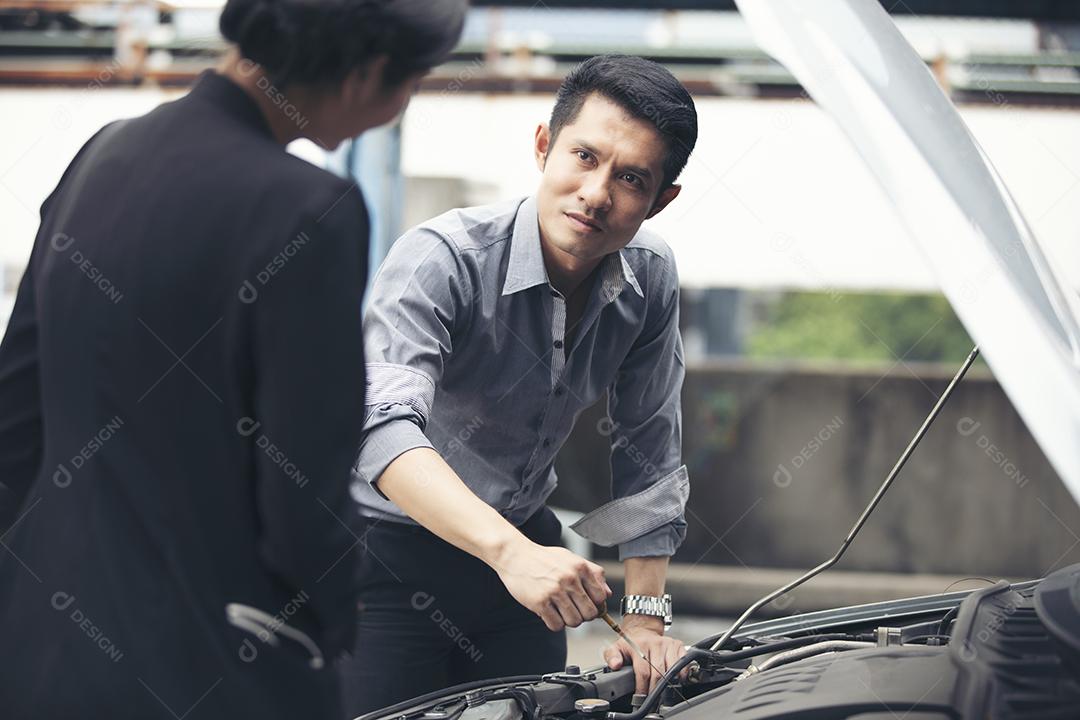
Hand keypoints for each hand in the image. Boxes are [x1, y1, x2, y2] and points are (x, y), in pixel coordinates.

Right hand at [492, 539, 610, 630]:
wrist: (515, 555)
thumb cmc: (544, 558)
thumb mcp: (571, 558)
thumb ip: (593, 573)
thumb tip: (607, 594)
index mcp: (580, 567)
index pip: (601, 597)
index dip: (596, 605)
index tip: (587, 604)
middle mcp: (569, 579)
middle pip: (589, 613)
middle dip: (583, 616)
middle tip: (573, 609)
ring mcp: (554, 591)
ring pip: (574, 622)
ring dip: (568, 620)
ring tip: (560, 611)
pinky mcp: (539, 602)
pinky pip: (556, 625)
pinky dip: (554, 624)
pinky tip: (549, 613)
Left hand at [603, 615, 688, 694]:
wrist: (643, 631)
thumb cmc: (631, 644)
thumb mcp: (616, 648)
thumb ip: (612, 656)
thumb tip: (615, 664)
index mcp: (639, 645)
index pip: (643, 672)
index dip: (642, 688)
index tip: (640, 697)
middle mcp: (655, 643)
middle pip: (659, 673)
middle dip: (655, 690)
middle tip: (652, 700)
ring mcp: (668, 644)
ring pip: (672, 670)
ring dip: (669, 684)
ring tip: (662, 692)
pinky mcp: (678, 645)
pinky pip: (684, 663)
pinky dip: (682, 674)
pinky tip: (675, 680)